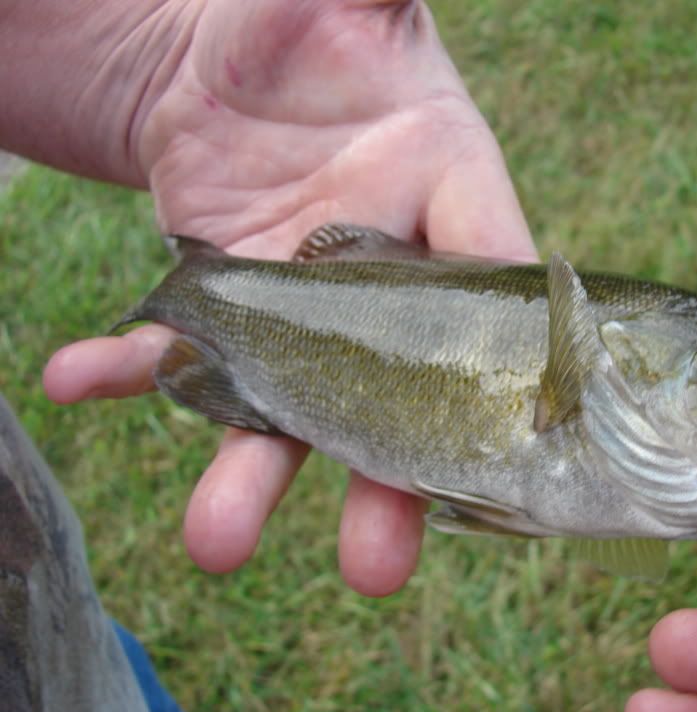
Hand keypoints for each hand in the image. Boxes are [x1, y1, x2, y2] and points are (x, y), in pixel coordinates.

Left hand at [42, 0, 535, 594]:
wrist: (227, 64)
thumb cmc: (312, 23)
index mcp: (446, 186)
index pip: (493, 273)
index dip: (508, 359)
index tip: (514, 442)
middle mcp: (387, 271)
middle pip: (400, 390)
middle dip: (385, 481)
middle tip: (376, 569)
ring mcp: (305, 304)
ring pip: (290, 404)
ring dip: (248, 472)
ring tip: (215, 541)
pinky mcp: (229, 307)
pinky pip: (173, 350)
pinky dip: (129, 367)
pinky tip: (79, 374)